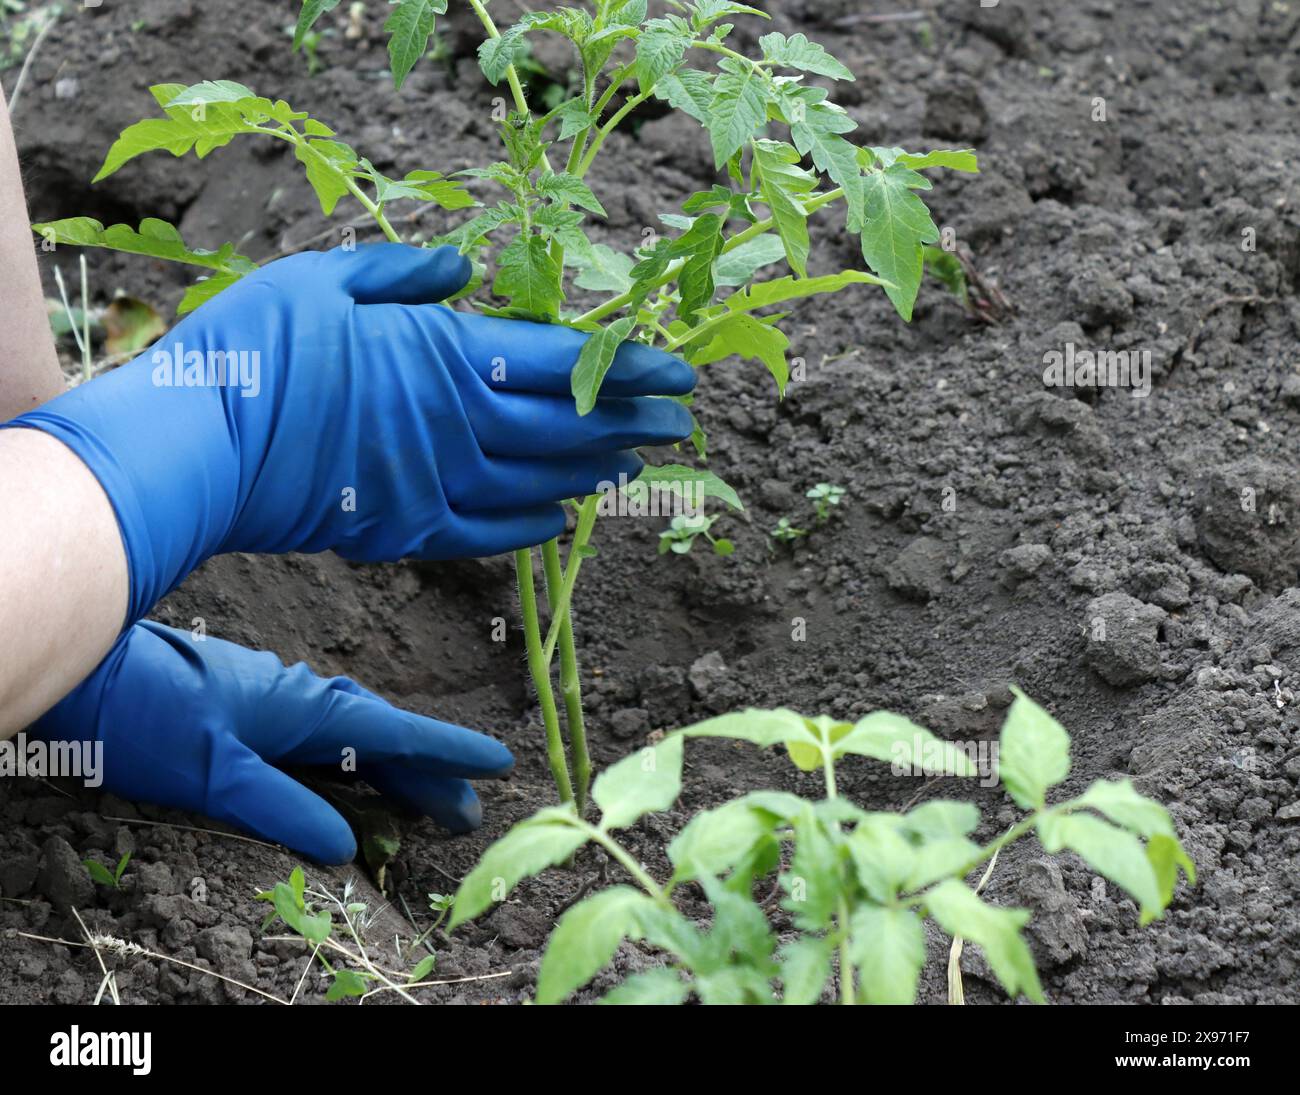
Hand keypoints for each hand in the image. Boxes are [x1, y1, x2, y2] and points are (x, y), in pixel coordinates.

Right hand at [6, 244, 693, 624]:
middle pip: (567, 428)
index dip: (629, 369)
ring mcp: (437, 486)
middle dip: (630, 423)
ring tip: (633, 464)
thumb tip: (465, 269)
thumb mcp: (325, 281)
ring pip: (537, 483)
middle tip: (679, 422)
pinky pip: (486, 534)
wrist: (197, 446)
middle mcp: (460, 428)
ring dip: (592, 473)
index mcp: (448, 359)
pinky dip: (529, 528)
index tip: (679, 375)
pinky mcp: (405, 531)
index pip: (565, 364)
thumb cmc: (255, 350)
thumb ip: (403, 276)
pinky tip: (560, 522)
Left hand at [32, 621, 513, 862]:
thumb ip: (282, 807)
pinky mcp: (247, 707)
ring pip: (349, 737)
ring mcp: (274, 700)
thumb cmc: (148, 714)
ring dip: (389, 768)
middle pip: (379, 739)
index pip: (393, 733)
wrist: (88, 669)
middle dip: (426, 775)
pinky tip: (345, 775)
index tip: (497, 762)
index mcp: (305, 709)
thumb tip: (347, 847)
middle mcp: (299, 699)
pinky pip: (319, 737)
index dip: (446, 752)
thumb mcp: (213, 773)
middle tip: (467, 813)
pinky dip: (349, 759)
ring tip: (424, 802)